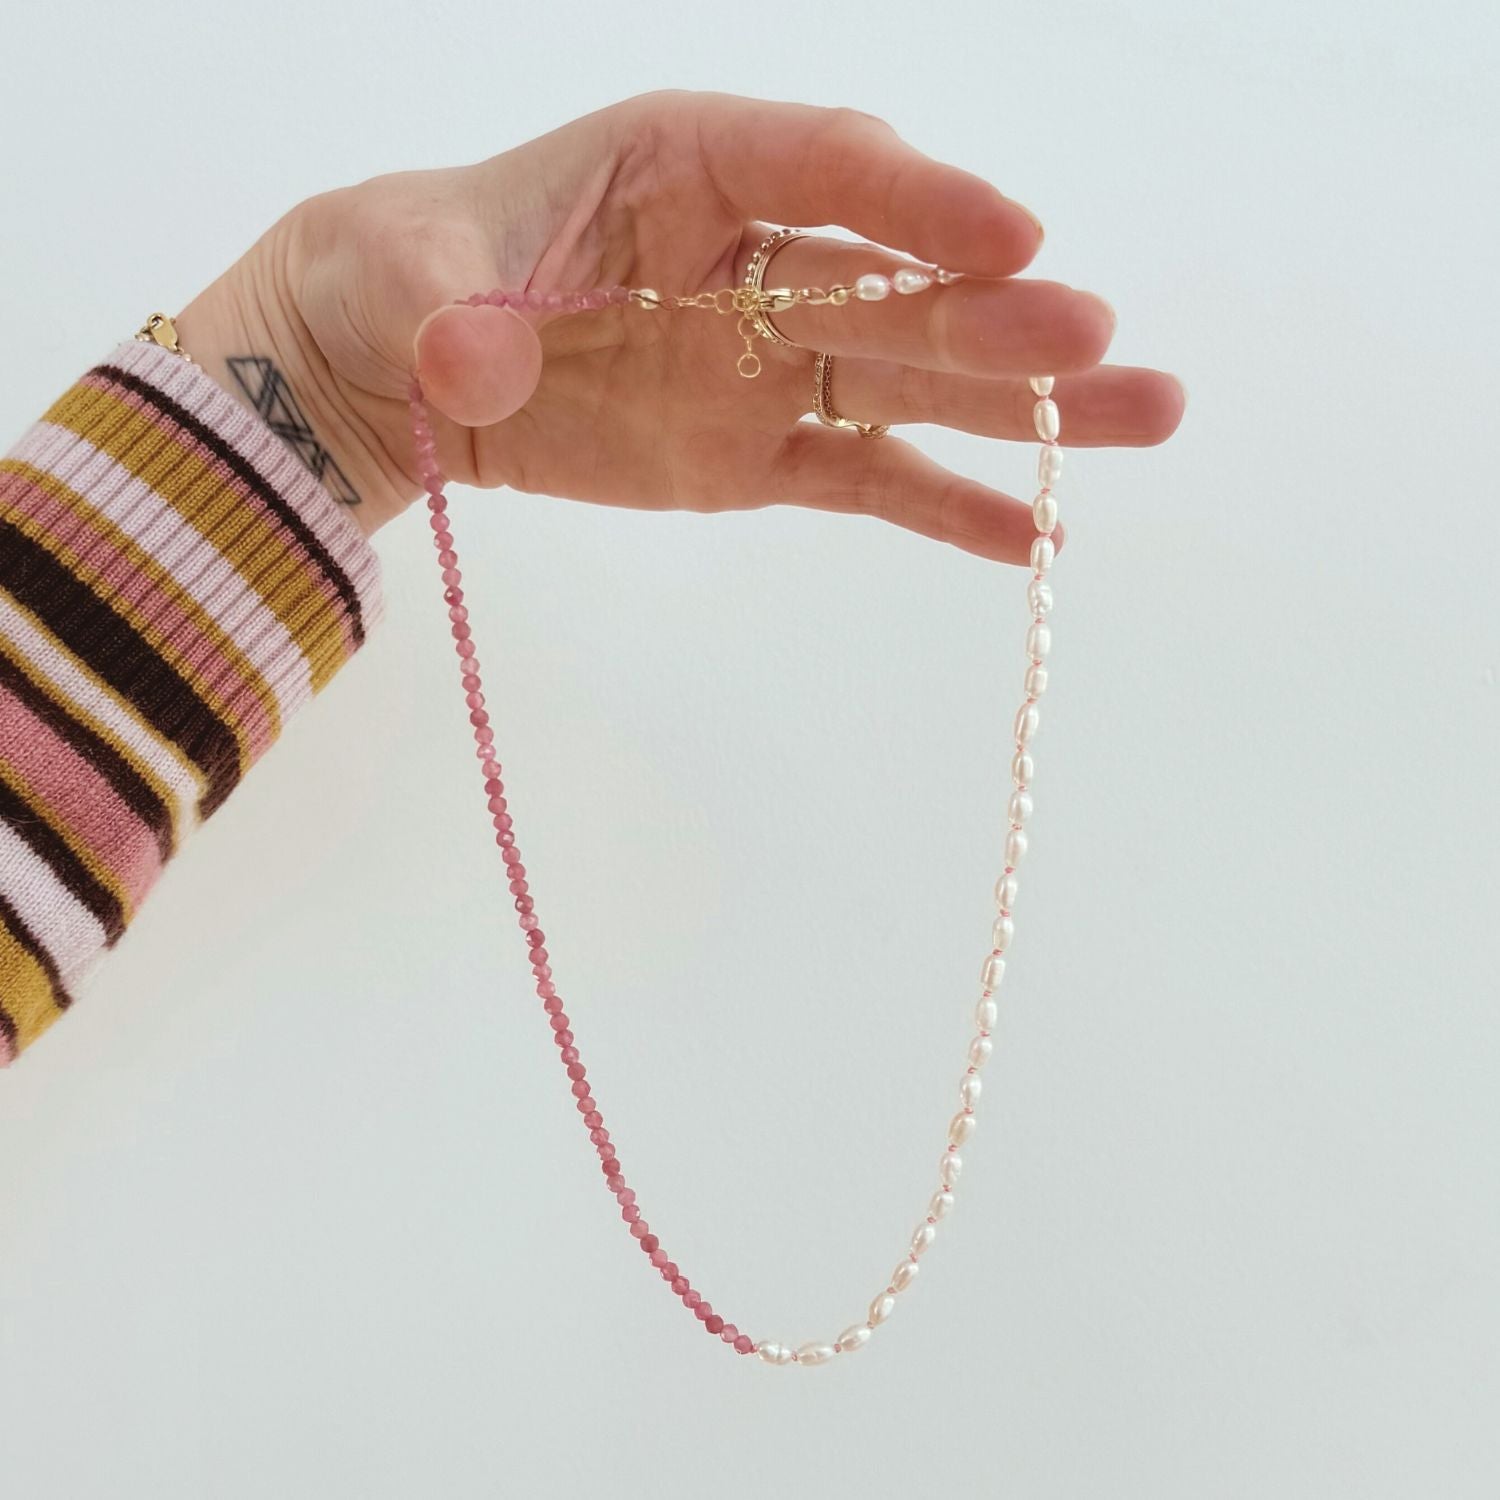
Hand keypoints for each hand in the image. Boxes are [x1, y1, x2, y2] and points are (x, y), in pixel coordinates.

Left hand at [178, 91, 1182, 560]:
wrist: (397, 363)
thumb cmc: (403, 273)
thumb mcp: (401, 273)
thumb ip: (448, 310)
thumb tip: (480, 366)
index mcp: (686, 163)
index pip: (823, 165)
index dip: (916, 201)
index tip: (1010, 236)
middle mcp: (756, 255)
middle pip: (895, 281)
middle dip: (992, 311)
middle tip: (1094, 341)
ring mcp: (768, 362)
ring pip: (911, 380)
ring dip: (1019, 403)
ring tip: (1143, 416)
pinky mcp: (760, 452)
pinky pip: (865, 479)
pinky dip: (942, 507)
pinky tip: (1032, 538)